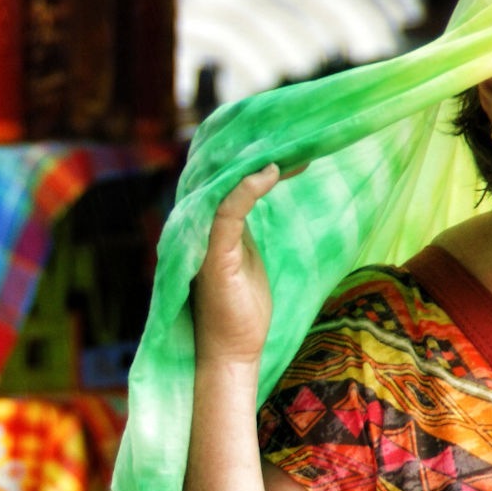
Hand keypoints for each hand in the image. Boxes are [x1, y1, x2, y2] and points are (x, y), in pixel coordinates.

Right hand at [192, 163, 282, 367]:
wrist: (232, 351)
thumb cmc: (241, 308)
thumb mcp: (247, 255)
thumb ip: (244, 225)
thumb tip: (258, 194)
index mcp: (204, 226)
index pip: (221, 180)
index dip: (249, 158)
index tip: (286, 145)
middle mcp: (197, 228)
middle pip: (220, 177)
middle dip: (253, 155)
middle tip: (294, 139)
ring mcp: (202, 241)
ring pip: (223, 187)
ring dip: (254, 165)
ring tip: (289, 151)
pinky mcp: (213, 256)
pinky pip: (227, 211)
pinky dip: (247, 189)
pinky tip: (270, 173)